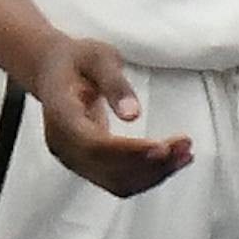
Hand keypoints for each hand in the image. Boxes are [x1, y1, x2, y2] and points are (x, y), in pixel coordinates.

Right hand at [35, 33, 192, 196]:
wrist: (52, 70)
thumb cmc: (76, 60)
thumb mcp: (98, 57)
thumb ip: (115, 83)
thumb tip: (132, 114)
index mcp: (60, 114)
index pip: (93, 144)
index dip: (128, 151)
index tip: (162, 147)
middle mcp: (62, 143)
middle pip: (107, 168)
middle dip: (150, 163)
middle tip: (184, 146)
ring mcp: (72, 158)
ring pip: (115, 181)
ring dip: (153, 173)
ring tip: (185, 154)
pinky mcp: (86, 164)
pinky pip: (117, 180)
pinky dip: (146, 176)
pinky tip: (171, 162)